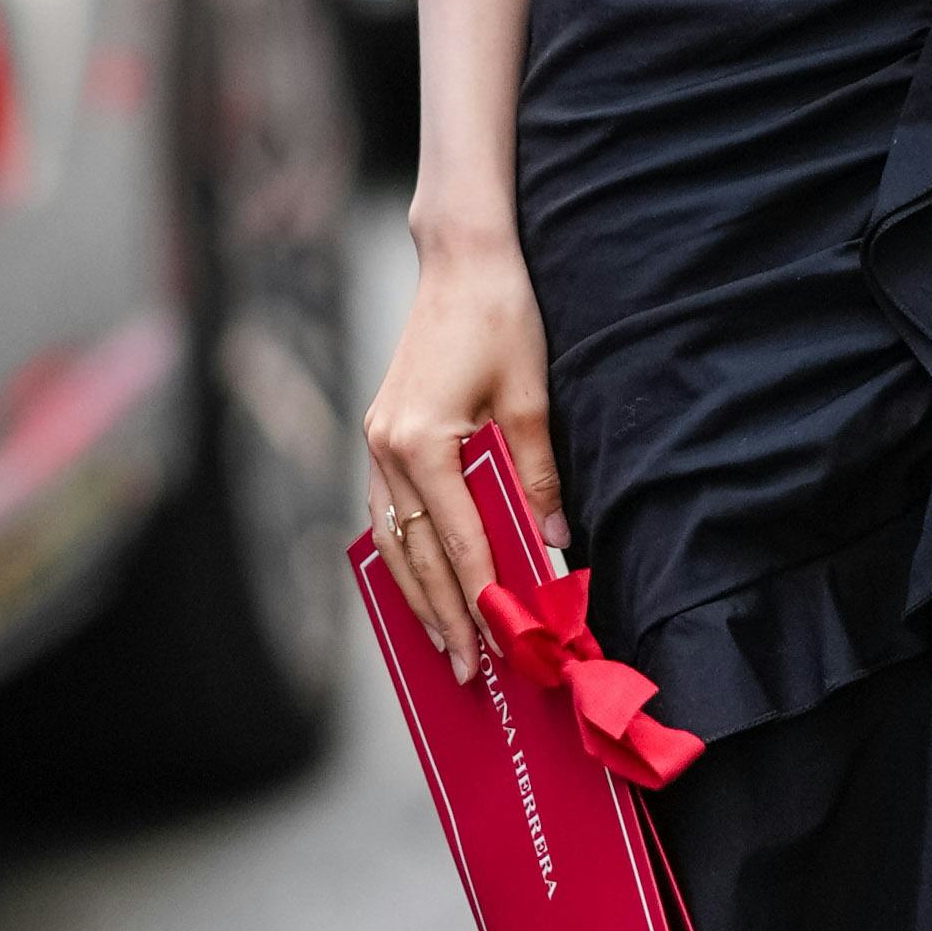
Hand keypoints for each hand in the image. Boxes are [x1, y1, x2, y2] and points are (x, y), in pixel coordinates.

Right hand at [364, 230, 561, 676]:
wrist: (462, 261)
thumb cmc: (501, 319)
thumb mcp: (532, 398)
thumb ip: (538, 476)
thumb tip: (554, 543)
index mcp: (423, 442)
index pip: (458, 541)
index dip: (481, 598)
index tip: (500, 643)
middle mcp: (388, 448)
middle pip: (414, 554)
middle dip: (443, 615)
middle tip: (467, 670)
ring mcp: (377, 442)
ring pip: (390, 540)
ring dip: (416, 594)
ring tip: (444, 643)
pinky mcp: (381, 433)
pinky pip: (386, 512)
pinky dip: (403, 554)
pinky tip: (422, 582)